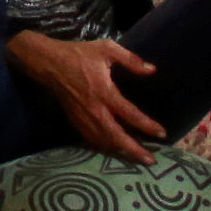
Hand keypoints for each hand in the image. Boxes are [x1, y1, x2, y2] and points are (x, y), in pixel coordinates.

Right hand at [8, 33, 162, 163]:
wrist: (48, 63)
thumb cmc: (78, 54)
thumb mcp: (107, 49)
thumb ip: (131, 60)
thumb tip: (152, 70)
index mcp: (104, 92)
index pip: (130, 114)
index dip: (147, 125)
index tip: (162, 133)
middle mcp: (94, 110)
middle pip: (116, 137)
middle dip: (134, 151)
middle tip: (151, 161)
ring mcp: (83, 117)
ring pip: (103, 142)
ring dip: (120, 152)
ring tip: (137, 158)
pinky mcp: (75, 120)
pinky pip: (91, 139)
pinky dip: (104, 147)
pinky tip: (114, 149)